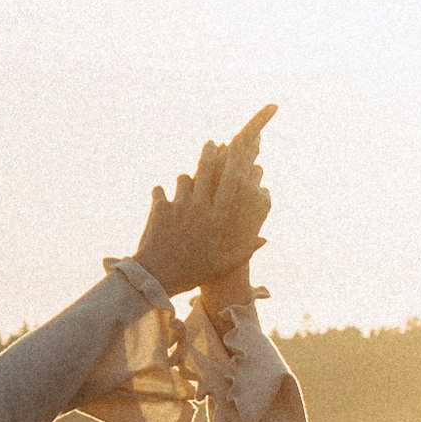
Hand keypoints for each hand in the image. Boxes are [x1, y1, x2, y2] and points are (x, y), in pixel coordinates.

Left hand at [135, 107, 272, 295]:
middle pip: (206, 171)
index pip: (230, 184)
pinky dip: (161, 194)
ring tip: (185, 182)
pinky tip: (160, 198)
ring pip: (183, 178)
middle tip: (210, 144)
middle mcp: (199, 207)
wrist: (156, 277)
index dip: (234, 163)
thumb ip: (245, 251)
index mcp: (216, 220)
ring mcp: (178, 205)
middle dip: (209, 154)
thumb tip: (265, 240)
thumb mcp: (222, 266)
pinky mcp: (159, 208)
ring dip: (185, 179)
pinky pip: (160, 191)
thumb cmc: (191, 274)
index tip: (236, 149)